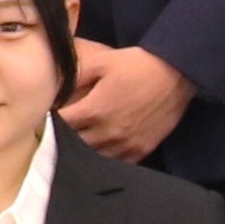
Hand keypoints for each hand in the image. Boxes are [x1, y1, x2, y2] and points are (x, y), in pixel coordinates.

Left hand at [60, 40, 194, 162]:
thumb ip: (75, 73)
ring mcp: (125, 144)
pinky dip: (105, 158)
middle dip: (64, 137)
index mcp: (95, 110)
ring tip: (79, 140)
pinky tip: (101, 148)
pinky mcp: (140, 150)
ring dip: (83, 150)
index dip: (51, 120)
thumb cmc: (138, 64)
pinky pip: (116, 163)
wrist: (177, 74)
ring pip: (93, 158)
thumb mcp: (102, 60)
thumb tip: (52, 82)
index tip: (47, 116)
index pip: (61, 124)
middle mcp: (108, 132)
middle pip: (73, 145)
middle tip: (59, 130)